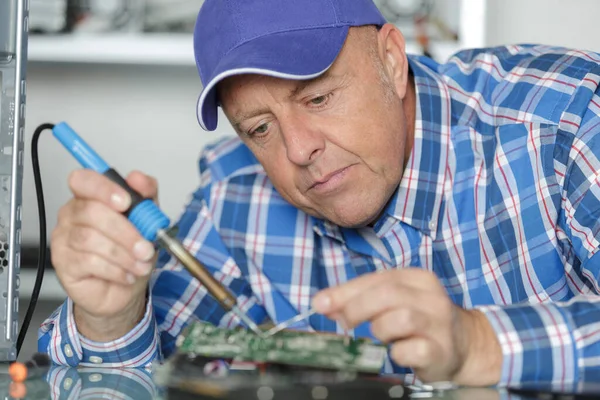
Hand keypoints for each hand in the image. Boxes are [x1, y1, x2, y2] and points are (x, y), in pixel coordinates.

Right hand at [51, 170, 158, 340]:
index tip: (127, 202)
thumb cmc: (132, 251)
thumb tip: (138, 178)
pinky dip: (115, 270)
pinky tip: (126, 275)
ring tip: (141, 264)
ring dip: (123, 254)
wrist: (126, 290)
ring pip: (90, 239)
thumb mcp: (148, 221)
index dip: (103, 188)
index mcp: (90, 197)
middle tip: (146, 247)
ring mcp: (63, 238)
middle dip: (125, 231)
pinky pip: (88, 262)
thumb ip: (146, 196)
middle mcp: (72, 214)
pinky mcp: (63, 263)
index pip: (83, 180)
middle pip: (90, 211)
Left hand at [312, 269, 501, 385]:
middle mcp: (431, 296)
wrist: (465, 345)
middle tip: (344, 322)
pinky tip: (397, 353)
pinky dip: (397, 353)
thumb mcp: (392, 302)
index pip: (376, 278)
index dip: (345, 291)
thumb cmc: (420, 320)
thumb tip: (323, 302)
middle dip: (357, 307)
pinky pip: (412, 349)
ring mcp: (439, 323)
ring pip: (400, 318)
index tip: (321, 303)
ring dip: (380, 330)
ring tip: (381, 337)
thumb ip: (360, 299)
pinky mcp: (442, 350)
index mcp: (416, 278)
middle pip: (387, 294)